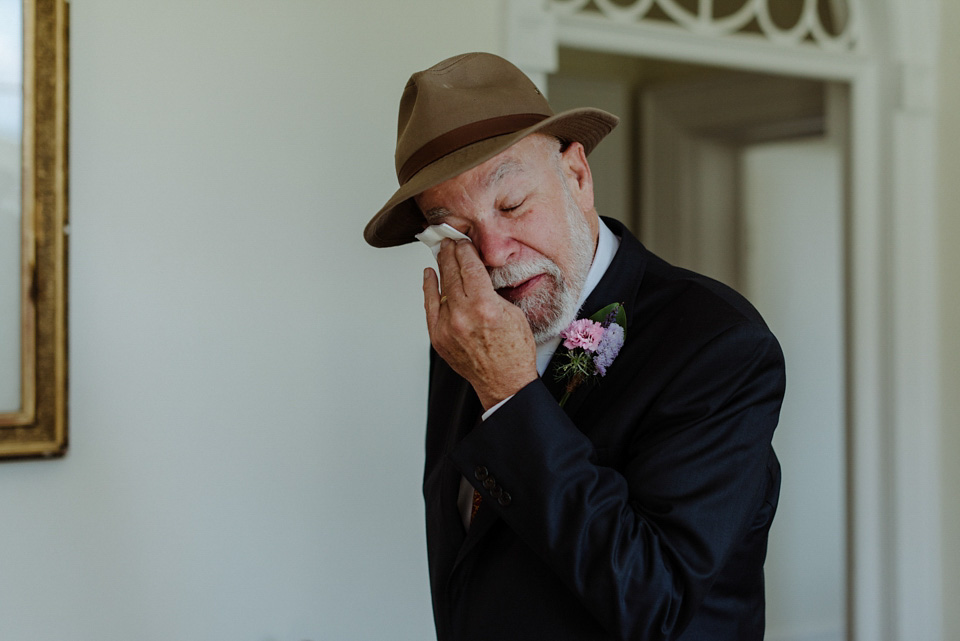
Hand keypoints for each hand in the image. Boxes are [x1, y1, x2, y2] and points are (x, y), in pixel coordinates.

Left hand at [423, 239, 537, 409]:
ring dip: (441, 267)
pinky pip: (430, 306)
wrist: (504, 382)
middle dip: (450, 253)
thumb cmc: (514, 351)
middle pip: (453, 273)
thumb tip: (477, 272)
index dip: (465, 250)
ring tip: (441, 252)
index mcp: (485, 307)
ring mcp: (447, 327)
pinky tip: (430, 274)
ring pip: (440, 288)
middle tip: (449, 239)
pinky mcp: (438, 337)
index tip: (463, 240)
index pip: (470, 267)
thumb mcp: (513, 312)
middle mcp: (463, 316)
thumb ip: (492, 291)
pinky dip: (429, 288)